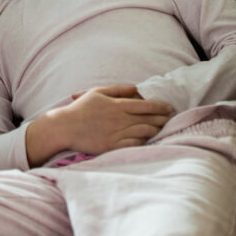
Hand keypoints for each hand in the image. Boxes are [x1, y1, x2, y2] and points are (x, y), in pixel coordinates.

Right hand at [57, 85, 174, 154]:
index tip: (170, 108)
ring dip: (156, 131)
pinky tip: (148, 141)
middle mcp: (120, 119)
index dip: (161, 107)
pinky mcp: (112, 146)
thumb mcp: (98, 92)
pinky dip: (144, 142)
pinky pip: (134, 145)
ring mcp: (116, 134)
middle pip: (148, 119)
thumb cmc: (80, 109)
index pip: (146, 105)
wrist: (64, 127)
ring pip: (144, 132)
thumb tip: (136, 88)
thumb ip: (118, 89)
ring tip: (162, 130)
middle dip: (162, 119)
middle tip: (171, 119)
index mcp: (118, 105)